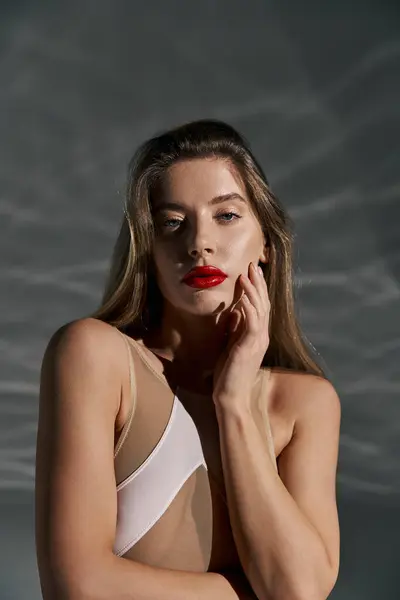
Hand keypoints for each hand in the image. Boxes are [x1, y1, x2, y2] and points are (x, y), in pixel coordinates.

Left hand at [213, 262, 269, 412]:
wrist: (230, 397)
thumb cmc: (229, 374)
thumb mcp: (231, 346)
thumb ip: (236, 329)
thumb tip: (235, 312)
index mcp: (257, 335)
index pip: (260, 307)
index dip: (257, 288)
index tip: (251, 272)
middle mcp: (261, 336)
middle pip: (263, 303)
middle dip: (258, 283)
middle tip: (253, 265)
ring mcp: (257, 341)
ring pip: (260, 310)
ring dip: (254, 290)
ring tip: (248, 274)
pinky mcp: (250, 347)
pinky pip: (253, 323)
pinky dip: (250, 307)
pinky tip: (245, 296)